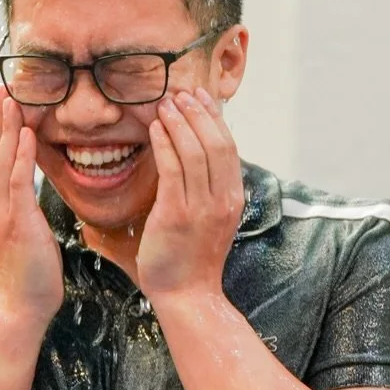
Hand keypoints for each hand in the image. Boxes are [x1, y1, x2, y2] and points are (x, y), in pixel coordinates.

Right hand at [0, 88, 63, 326]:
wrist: (21, 307)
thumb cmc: (31, 276)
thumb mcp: (27, 235)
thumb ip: (25, 212)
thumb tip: (32, 197)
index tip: (3, 104)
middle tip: (1, 88)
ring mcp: (3, 212)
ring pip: (2, 160)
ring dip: (7, 127)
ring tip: (11, 98)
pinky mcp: (17, 222)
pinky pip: (18, 181)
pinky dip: (22, 155)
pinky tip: (27, 133)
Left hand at [137, 88, 244, 302]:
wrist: (188, 295)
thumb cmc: (193, 259)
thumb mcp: (212, 220)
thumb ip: (209, 190)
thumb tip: (197, 157)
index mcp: (234, 199)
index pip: (228, 147)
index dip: (214, 118)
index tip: (200, 98)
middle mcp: (222, 200)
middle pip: (215, 143)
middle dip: (197, 113)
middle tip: (180, 94)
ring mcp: (200, 207)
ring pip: (194, 151)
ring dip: (179, 122)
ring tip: (165, 105)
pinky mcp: (176, 214)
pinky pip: (172, 169)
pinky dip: (164, 143)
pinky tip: (155, 130)